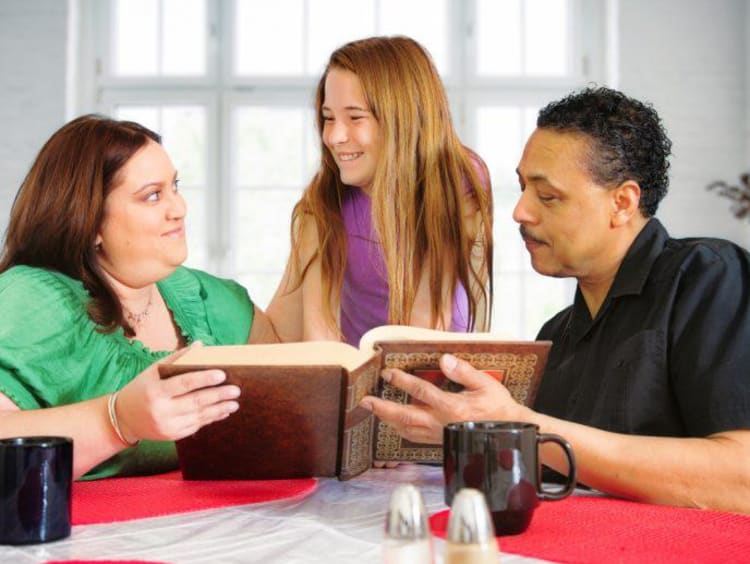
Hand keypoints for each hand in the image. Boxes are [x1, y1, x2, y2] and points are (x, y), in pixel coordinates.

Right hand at [114, 344, 240, 443]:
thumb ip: (177, 358)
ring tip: (234, 403)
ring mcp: (167, 425)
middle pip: (195, 402)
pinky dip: (211, 418)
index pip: (184, 383)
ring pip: (199, 416)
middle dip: (218, 396)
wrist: (124, 418)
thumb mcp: (153, 371)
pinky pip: (196, 425)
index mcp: (155, 391)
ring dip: (219, 409)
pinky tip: (223, 412)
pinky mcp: (173, 435)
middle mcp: (161, 410)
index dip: (204, 379)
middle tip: (235, 390)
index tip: (222, 374)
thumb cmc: (142, 388)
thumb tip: (200, 345)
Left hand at [360, 353, 529, 443]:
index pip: (421, 392)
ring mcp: (439, 435)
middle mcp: (441, 423)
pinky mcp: (440, 442)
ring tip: (372, 410)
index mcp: (452, 407)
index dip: (402, 381)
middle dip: (383, 408)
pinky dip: (400, 430)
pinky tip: (393, 424)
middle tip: (366, 401)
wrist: (509, 434)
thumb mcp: (486, 384)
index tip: (387, 373)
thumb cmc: (499, 409)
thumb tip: (445, 360)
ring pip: (406, 429)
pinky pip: (415, 438)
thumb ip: (464, 372)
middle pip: (405, 416)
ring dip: (387, 419)